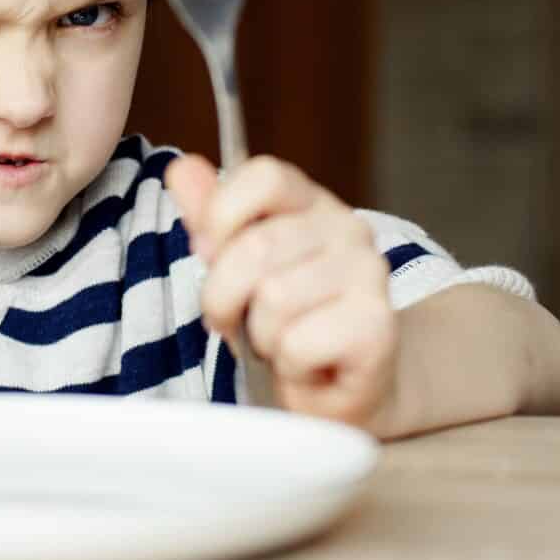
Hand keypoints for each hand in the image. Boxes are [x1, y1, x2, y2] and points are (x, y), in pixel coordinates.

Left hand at [165, 154, 396, 430]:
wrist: (340, 391)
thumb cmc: (284, 325)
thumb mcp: (234, 267)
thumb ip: (209, 218)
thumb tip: (181, 167)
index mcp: (310, 203)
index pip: (264, 176)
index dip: (222, 216)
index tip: (210, 255)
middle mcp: (349, 228)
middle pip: (255, 246)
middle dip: (225, 296)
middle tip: (240, 321)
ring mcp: (369, 273)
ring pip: (274, 298)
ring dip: (261, 336)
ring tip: (281, 344)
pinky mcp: (377, 325)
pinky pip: (296, 343)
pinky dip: (288, 366)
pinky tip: (307, 365)